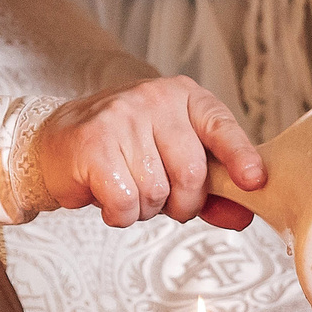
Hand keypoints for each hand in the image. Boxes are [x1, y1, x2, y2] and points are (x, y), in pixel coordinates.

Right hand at [32, 77, 263, 228]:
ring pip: (157, 192)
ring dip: (145, 209)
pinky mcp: (93, 143)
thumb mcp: (172, 161)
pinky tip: (107, 196)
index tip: (254, 181)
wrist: (57, 143)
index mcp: (183, 96)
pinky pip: (126, 202)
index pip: (220, 126)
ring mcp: (122, 117)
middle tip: (161, 198)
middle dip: (182, 203)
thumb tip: (245, 215)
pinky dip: (120, 214)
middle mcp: (154, 99)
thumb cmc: (124, 152)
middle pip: (191, 172)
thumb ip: (212, 188)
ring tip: (127, 188)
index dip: (240, 156)